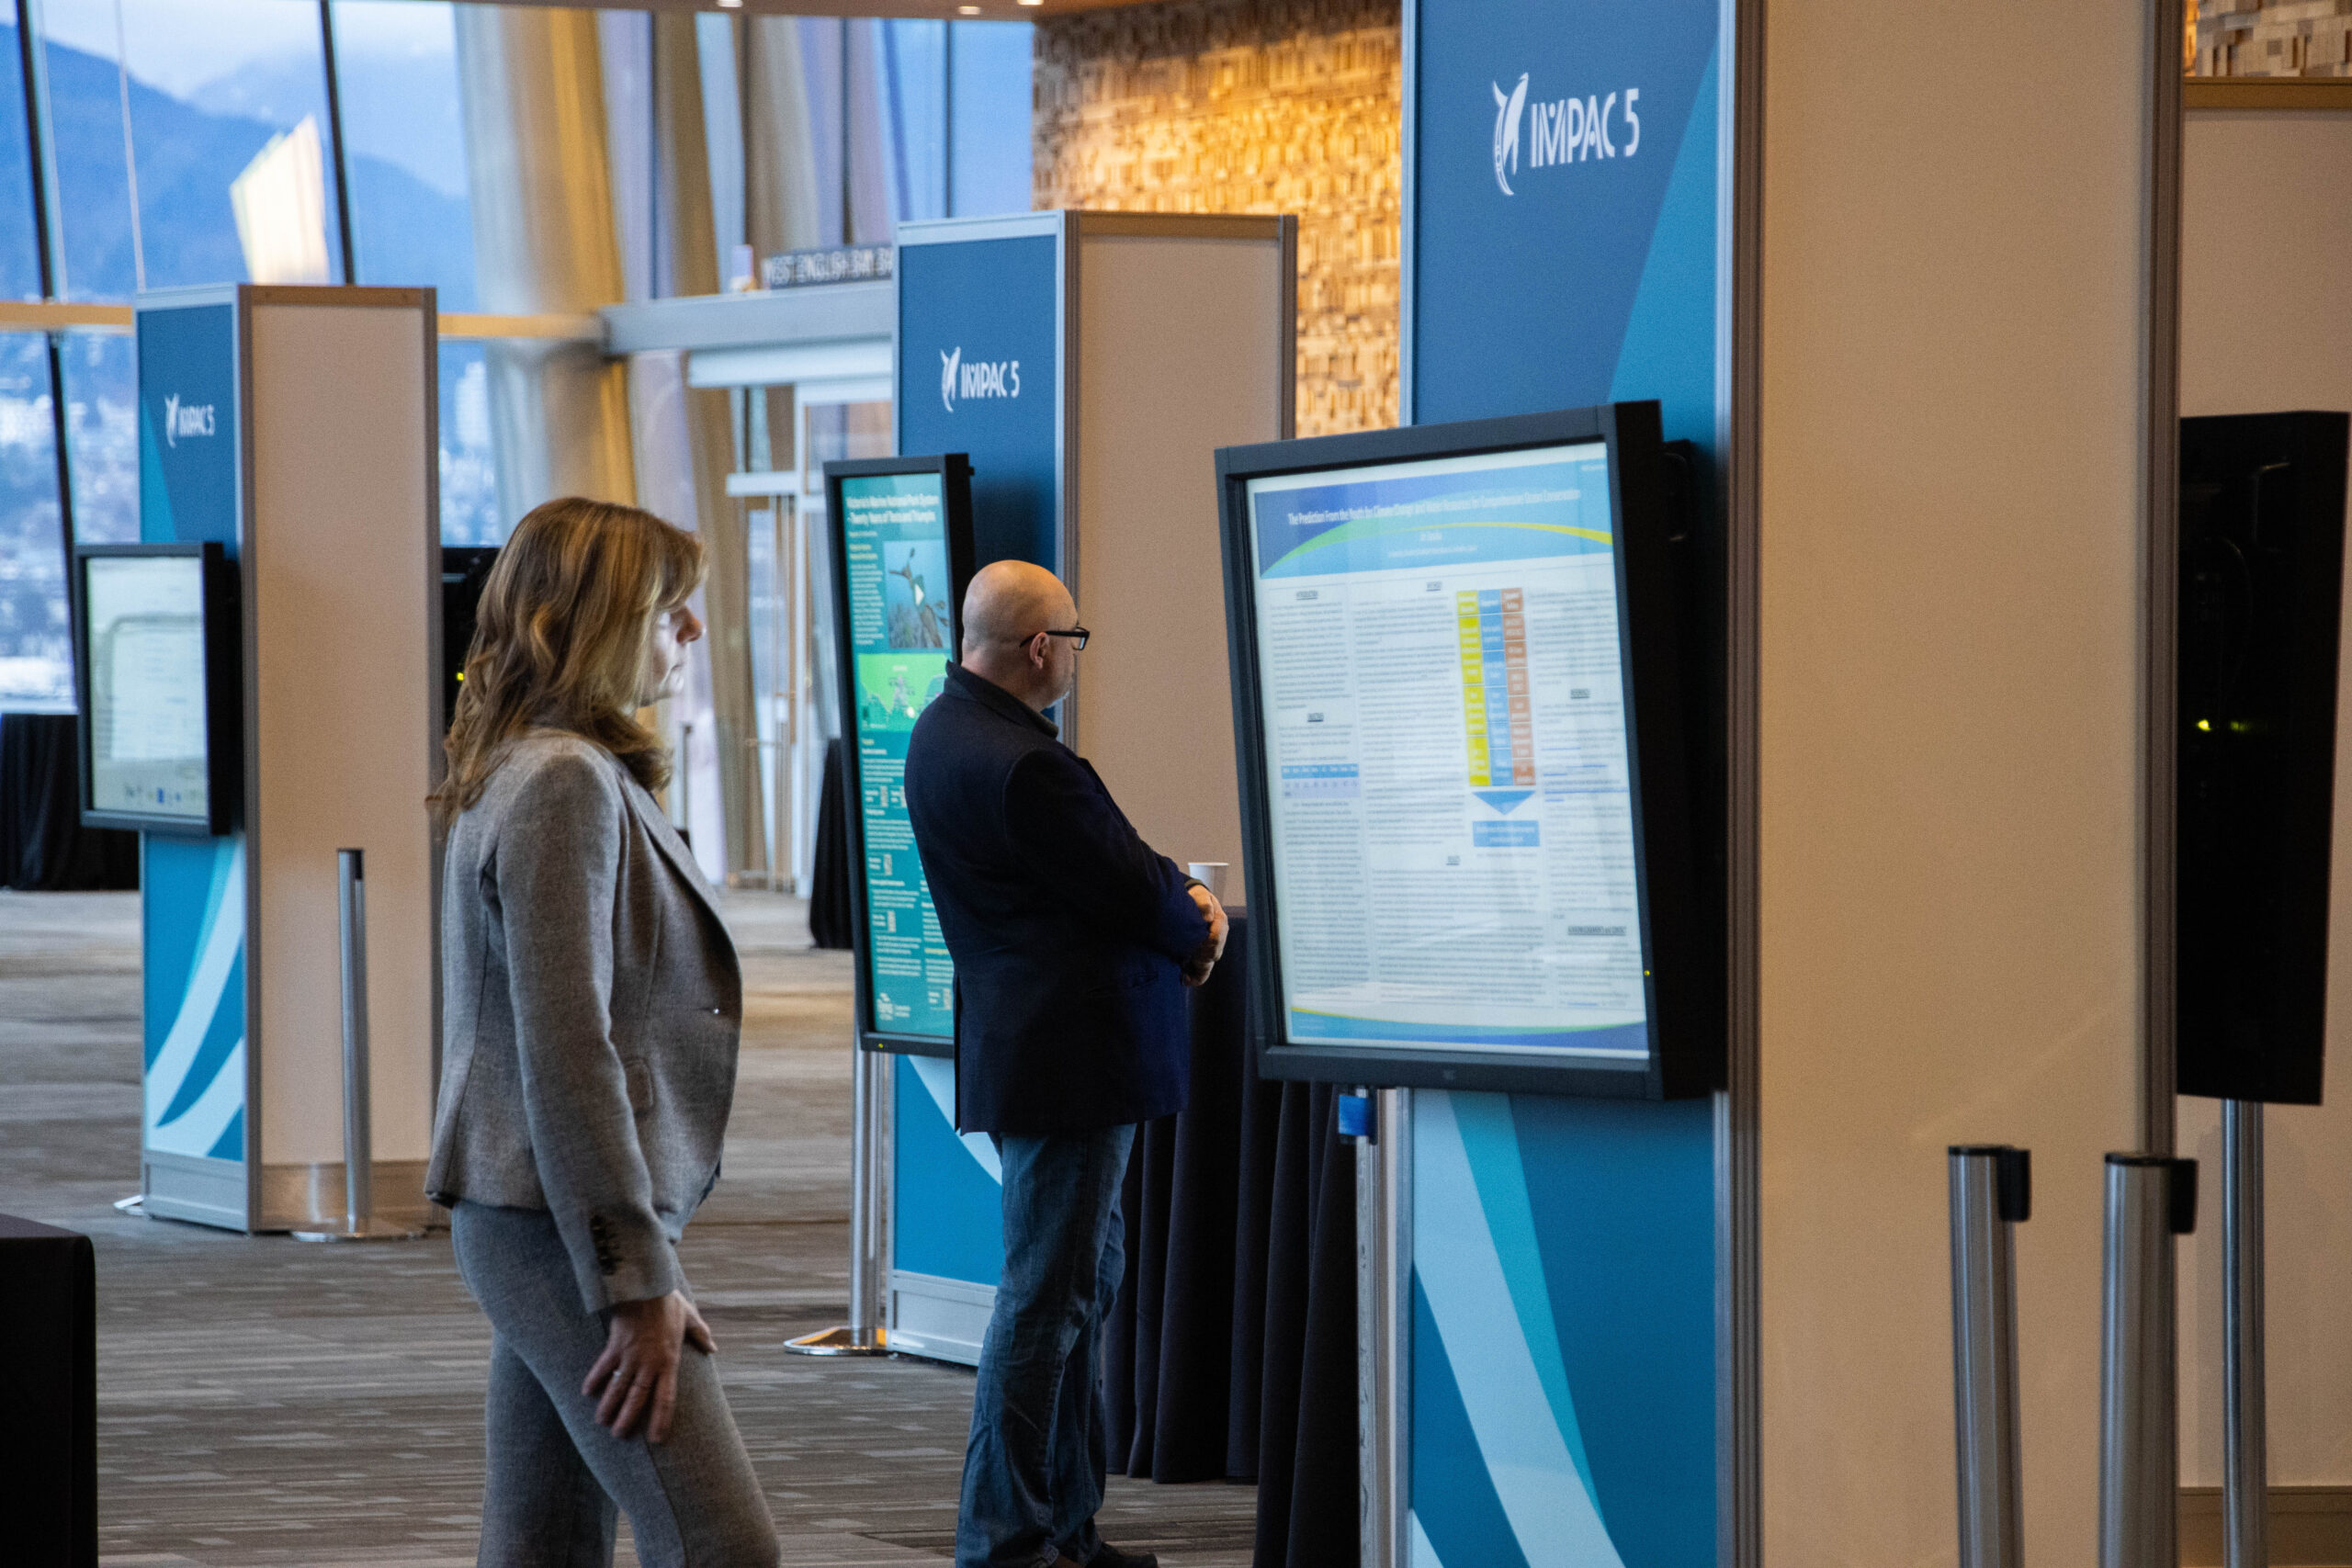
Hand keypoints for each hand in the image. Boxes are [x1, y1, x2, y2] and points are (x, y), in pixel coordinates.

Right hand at [583, 1290, 714, 1442]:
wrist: (646, 1287)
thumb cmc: (668, 1302)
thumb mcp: (690, 1318)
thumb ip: (701, 1335)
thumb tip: (713, 1348)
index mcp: (669, 1361)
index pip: (665, 1397)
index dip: (661, 1419)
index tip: (657, 1438)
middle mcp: (649, 1364)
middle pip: (637, 1399)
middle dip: (627, 1420)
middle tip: (619, 1436)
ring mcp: (630, 1357)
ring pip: (618, 1388)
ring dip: (609, 1406)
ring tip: (601, 1422)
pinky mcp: (615, 1347)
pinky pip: (603, 1367)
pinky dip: (594, 1380)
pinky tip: (586, 1392)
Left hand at [1184, 884, 1228, 986]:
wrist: (1194, 902)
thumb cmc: (1197, 899)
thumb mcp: (1200, 896)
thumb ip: (1204, 904)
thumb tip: (1208, 917)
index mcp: (1220, 922)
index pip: (1217, 937)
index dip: (1207, 944)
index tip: (1197, 946)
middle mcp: (1220, 936)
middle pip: (1214, 953)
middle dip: (1201, 959)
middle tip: (1185, 962)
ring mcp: (1214, 946)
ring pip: (1210, 962)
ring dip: (1199, 970)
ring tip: (1185, 976)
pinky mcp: (1206, 953)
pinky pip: (1205, 969)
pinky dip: (1197, 976)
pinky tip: (1186, 980)